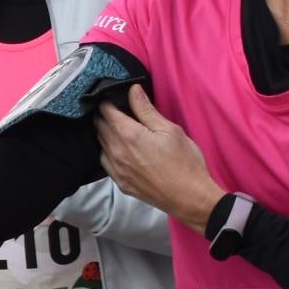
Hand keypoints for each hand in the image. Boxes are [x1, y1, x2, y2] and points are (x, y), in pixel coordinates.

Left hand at [94, 86, 223, 229]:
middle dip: (105, 115)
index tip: (115, 97)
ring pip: (100, 144)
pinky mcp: (120, 183)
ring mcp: (116, 169)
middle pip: (99, 126)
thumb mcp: (169, 130)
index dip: (108, 101)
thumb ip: (146, 109)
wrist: (189, 198)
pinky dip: (109, 152)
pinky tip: (121, 150)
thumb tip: (132, 90)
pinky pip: (106, 162)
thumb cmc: (184, 162)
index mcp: (128, 135)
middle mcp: (116, 152)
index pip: (105, 111)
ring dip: (106, 134)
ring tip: (120, 129)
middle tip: (118, 110)